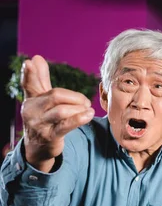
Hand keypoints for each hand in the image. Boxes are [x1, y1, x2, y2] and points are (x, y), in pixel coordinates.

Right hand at [20, 55, 94, 171]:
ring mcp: (39, 124)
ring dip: (78, 108)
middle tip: (85, 101)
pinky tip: (89, 114)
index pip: (29, 84)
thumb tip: (35, 58)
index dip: (29, 74)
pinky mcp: (50, 136)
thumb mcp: (40, 99)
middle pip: (55, 96)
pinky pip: (66, 125)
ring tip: (87, 109)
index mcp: (30, 99)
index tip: (29, 62)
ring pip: (61, 110)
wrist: (38, 148)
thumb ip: (40, 79)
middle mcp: (31, 111)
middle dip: (74, 97)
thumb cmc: (42, 118)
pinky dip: (80, 118)